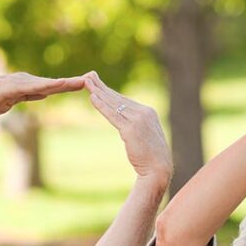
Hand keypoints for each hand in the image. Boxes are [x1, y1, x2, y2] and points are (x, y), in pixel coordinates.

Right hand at [0, 72, 84, 116]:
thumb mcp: (12, 102)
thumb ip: (27, 96)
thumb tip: (42, 94)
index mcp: (27, 86)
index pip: (51, 88)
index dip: (67, 87)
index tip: (83, 87)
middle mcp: (27, 81)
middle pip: (54, 83)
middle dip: (72, 82)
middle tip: (92, 79)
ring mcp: (22, 82)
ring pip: (49, 83)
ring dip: (66, 82)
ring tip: (83, 81)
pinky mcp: (15, 86)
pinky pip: (37, 86)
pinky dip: (50, 85)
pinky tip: (61, 84)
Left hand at [84, 71, 172, 186]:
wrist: (159, 170)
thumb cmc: (152, 158)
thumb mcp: (145, 138)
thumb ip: (137, 128)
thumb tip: (127, 127)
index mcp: (149, 113)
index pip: (125, 100)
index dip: (110, 92)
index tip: (99, 85)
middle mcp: (144, 112)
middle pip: (118, 98)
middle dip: (102, 87)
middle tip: (88, 76)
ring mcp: (138, 120)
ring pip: (114, 103)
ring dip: (98, 92)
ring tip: (86, 82)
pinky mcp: (131, 129)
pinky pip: (113, 115)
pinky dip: (101, 105)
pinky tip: (92, 98)